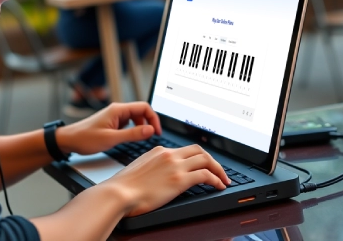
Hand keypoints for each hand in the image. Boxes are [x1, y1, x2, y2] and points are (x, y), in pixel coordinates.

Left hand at [56, 102, 161, 155]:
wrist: (69, 140)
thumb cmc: (86, 138)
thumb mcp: (111, 139)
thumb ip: (132, 134)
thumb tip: (150, 130)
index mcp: (118, 110)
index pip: (144, 107)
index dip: (153, 119)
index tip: (157, 132)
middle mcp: (117, 110)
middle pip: (141, 112)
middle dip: (149, 123)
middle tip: (152, 137)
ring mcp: (114, 116)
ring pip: (134, 118)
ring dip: (141, 127)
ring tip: (142, 139)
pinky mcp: (111, 123)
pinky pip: (127, 124)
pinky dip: (133, 130)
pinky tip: (130, 139)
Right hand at [104, 144, 230, 216]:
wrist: (119, 192)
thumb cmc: (124, 186)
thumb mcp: (139, 169)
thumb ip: (151, 167)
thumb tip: (157, 176)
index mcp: (158, 150)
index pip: (183, 150)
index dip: (196, 157)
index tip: (202, 165)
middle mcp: (168, 154)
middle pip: (198, 150)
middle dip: (212, 160)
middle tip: (218, 171)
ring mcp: (175, 165)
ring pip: (206, 159)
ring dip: (218, 169)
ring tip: (223, 179)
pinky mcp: (180, 179)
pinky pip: (205, 175)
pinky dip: (216, 179)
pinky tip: (219, 185)